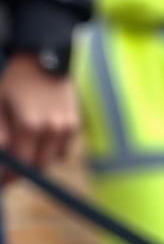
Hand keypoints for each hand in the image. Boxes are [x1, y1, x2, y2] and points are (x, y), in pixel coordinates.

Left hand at [0, 53, 78, 182]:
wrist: (44, 61)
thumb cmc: (14, 83)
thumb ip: (0, 134)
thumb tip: (3, 158)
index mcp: (29, 124)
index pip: (20, 163)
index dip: (9, 176)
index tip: (1, 182)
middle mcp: (52, 129)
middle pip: (37, 166)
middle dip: (22, 171)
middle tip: (9, 171)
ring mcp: (66, 129)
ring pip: (50, 160)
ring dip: (37, 159)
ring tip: (25, 148)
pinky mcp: (75, 127)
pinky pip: (62, 151)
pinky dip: (50, 150)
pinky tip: (40, 137)